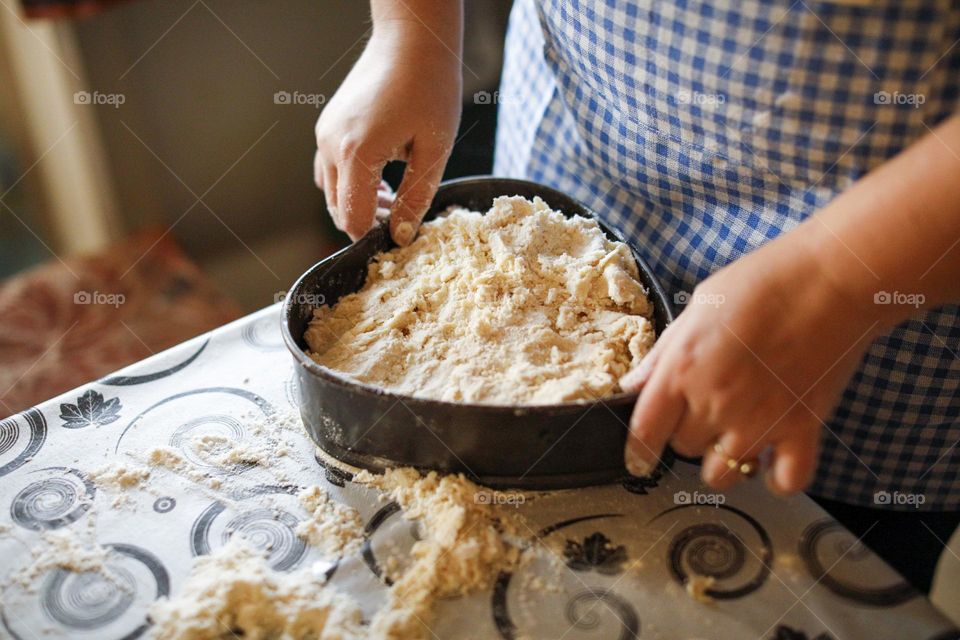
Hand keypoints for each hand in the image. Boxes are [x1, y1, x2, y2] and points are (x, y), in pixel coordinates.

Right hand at [314, 24, 461, 244]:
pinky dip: (349, 182)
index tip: (399, 238)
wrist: (411, 40)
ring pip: (331, 191)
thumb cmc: (430, 88)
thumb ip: (417, 197)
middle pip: (337, 209)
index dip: (374, 237)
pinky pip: (329, 168)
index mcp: (357, 154)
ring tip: (395, 197)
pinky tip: (379, 177)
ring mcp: (324, 134)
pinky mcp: (327, 126)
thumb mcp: (434, 150)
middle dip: (366, 222)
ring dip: (357, 203)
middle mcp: (331, 146)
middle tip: (402, 218)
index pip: (353, 219)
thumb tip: (402, 236)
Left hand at [621, 237, 880, 494]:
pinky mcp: (802, 429)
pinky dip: (776, 478)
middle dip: (687, 434)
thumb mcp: (697, 308)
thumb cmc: (761, 283)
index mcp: (683, 370)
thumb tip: (633, 387)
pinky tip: (773, 458)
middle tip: (705, 409)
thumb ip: (663, 355)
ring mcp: (759, 421)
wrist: (830, 279)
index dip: (637, 451)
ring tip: (735, 434)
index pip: (645, 431)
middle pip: (684, 448)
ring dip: (724, 460)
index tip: (638, 459)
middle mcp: (715, 403)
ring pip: (724, 474)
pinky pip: (784, 481)